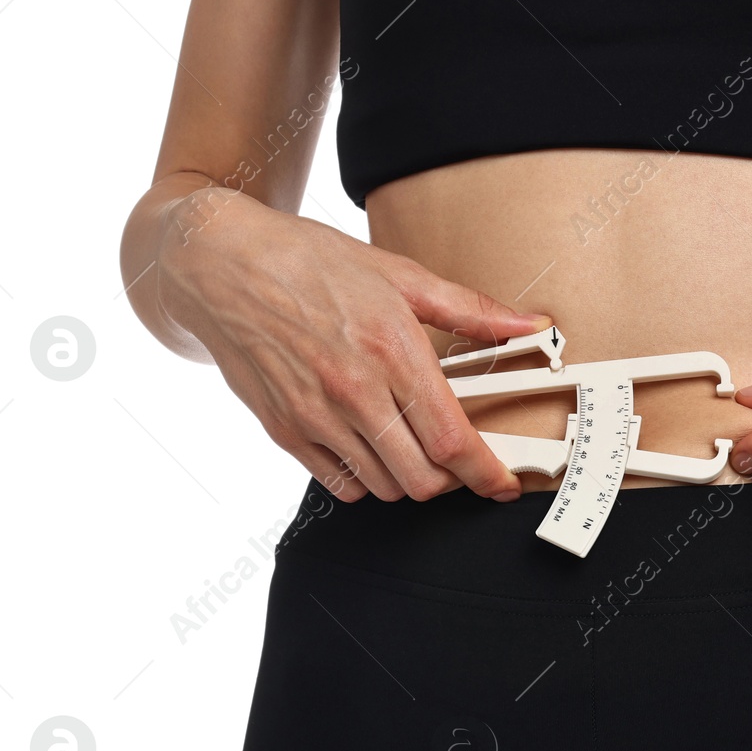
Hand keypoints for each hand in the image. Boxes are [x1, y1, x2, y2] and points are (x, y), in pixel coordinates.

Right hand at [156, 186, 551, 501]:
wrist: (221, 264)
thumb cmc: (310, 262)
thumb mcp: (400, 274)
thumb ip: (471, 311)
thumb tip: (530, 325)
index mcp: (392, 351)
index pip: (452, 440)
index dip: (486, 474)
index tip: (502, 484)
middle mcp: (354, 391)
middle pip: (422, 479)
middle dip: (451, 480)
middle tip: (456, 459)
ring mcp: (314, 416)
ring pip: (385, 488)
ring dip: (410, 479)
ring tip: (413, 446)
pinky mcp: (284, 430)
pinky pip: (341, 485)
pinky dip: (366, 479)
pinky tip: (371, 447)